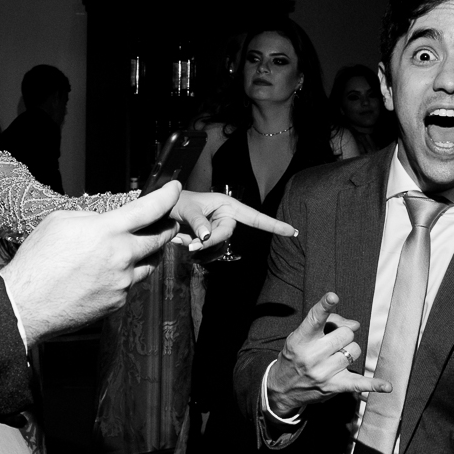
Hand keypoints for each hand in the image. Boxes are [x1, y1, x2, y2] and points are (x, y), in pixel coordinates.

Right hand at [1, 181, 180, 343]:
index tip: (175, 189)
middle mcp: (121, 256)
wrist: (26, 304)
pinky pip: (131, 284)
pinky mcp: (117, 302)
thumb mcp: (59, 222)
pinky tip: (108, 273)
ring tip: (138, 247)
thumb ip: (90, 217)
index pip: (150, 208)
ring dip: (148, 253)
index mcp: (107, 231)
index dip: (167, 196)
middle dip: (167, 227)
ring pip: (149, 264)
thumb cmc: (37, 261)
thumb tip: (105, 220)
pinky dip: (126, 276)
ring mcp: (122, 282)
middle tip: (168, 222)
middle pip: (160, 238)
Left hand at [169, 189, 295, 249]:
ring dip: (201, 247)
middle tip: (191, 243)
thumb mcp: (187, 209)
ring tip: (184, 240)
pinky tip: (185, 243)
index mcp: (227, 205)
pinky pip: (210, 251)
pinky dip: (197, 251)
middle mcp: (225, 217)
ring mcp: (218, 229)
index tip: (291, 231)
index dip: (273, 225)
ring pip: (218, 246)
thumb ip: (199, 222)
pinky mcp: (209, 239)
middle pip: (227, 235)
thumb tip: (207, 236)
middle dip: (210, 241)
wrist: (162, 211)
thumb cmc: (177, 202)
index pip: (255, 217)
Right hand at [265, 292, 388, 416]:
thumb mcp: (301, 335)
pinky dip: (374, 385)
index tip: (333, 297)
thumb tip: (355, 324)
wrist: (282, 388)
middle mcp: (311, 356)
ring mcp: (323, 373)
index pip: (315, 319)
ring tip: (335, 357)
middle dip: (343, 334)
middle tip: (333, 340)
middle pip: (345, 334)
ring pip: (354, 351)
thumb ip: (326, 323)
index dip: (324, 306)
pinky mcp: (334, 387)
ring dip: (349, 351)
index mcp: (300, 340)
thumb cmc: (296, 355)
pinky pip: (359, 384)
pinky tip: (387, 386)